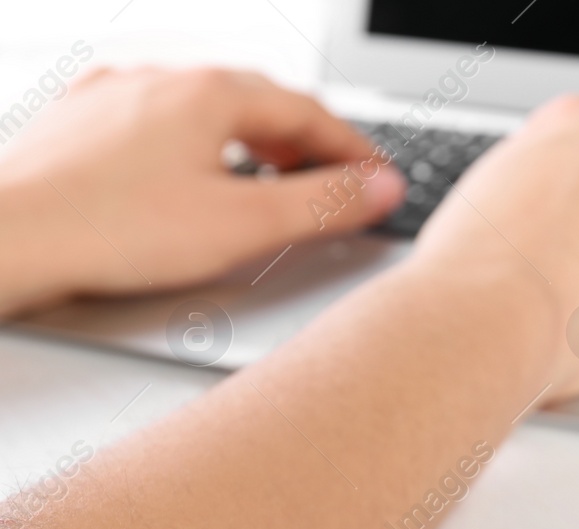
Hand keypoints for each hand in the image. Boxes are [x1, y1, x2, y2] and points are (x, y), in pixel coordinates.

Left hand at [0, 67, 404, 313]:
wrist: (8, 239)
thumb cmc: (110, 232)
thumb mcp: (244, 227)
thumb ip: (323, 205)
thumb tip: (381, 188)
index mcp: (209, 94)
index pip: (307, 112)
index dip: (352, 149)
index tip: (377, 178)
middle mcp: (160, 80)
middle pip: (256, 103)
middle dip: (302, 142)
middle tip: (331, 179)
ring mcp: (114, 97)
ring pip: (202, 110)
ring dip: (247, 142)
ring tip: (266, 180)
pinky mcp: (79, 124)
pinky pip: (154, 123)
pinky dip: (191, 147)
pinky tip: (187, 178)